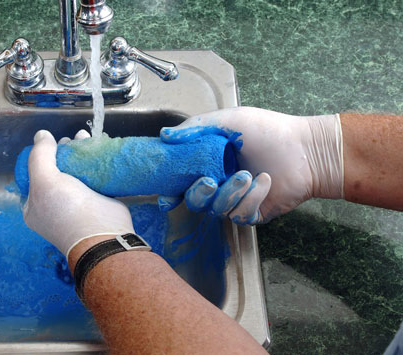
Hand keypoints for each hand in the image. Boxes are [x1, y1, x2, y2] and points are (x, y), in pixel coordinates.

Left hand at [23, 129, 134, 256]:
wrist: (103, 234)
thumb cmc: (67, 210)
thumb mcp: (44, 181)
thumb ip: (40, 156)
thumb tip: (41, 134)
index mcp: (35, 206)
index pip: (33, 176)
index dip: (41, 157)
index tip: (52, 143)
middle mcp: (54, 205)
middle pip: (57, 170)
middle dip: (63, 152)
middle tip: (70, 140)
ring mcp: (77, 203)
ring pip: (76, 171)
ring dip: (80, 153)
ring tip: (85, 137)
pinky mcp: (97, 199)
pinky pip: (93, 175)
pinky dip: (95, 161)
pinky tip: (98, 146)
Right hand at [159, 107, 343, 223]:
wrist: (305, 148)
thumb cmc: (269, 131)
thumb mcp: (229, 121)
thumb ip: (195, 127)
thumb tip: (165, 134)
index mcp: (209, 163)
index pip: (183, 181)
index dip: (172, 190)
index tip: (167, 195)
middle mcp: (219, 183)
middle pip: (194, 201)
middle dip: (199, 193)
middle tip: (210, 180)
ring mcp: (236, 200)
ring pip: (217, 209)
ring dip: (230, 193)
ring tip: (248, 175)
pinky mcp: (253, 212)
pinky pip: (240, 215)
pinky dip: (251, 199)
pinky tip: (265, 181)